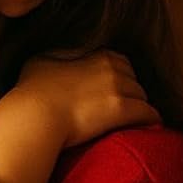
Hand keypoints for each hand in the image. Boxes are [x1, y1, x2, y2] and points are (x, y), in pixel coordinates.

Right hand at [13, 50, 160, 148]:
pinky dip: (150, 120)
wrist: (34, 115)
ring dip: (139, 106)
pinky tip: (150, 127)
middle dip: (131, 92)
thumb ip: (59, 54)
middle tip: (121, 107)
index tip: (110, 90)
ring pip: (142, 96)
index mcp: (97, 55)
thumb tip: (62, 55)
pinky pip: (149, 113)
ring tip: (134, 120)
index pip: (120, 63)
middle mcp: (112, 68)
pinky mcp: (122, 111)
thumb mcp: (42, 60)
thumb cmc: (32, 90)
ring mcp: (119, 88)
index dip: (117, 77)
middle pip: (134, 79)